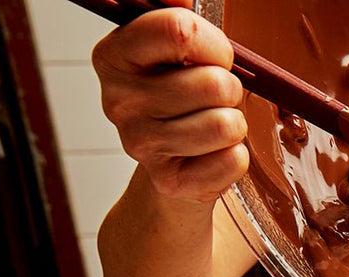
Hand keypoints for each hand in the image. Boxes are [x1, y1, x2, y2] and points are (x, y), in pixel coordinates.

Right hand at [92, 2, 247, 202]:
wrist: (172, 165)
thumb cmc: (180, 99)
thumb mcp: (174, 53)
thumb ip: (178, 24)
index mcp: (114, 57)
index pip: (178, 31)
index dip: (214, 44)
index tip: (215, 55)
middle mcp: (118, 101)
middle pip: (213, 83)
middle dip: (229, 89)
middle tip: (213, 98)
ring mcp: (140, 144)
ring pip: (225, 123)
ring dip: (233, 123)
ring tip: (212, 124)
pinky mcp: (169, 180)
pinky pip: (232, 160)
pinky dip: (234, 157)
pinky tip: (211, 154)